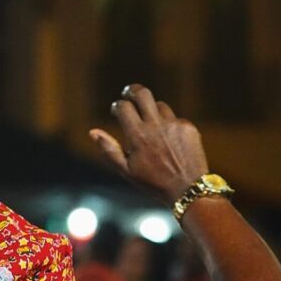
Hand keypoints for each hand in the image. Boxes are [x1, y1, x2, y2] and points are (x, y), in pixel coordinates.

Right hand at [90, 84, 208, 204]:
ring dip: (152, 112)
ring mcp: (174, 124)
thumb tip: (92, 132)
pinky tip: (170, 143)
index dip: (118, 106)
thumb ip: (109, 150)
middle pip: (142, 93)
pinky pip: (175, 119)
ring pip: (159, 106)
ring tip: (152, 128)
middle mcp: (155, 126)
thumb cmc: (154, 183)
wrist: (187, 190)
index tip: (117, 109)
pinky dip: (170, 126)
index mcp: (138, 136)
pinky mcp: (188, 127)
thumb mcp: (127, 171)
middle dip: (132, 90)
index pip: (124, 107)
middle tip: (129, 93)